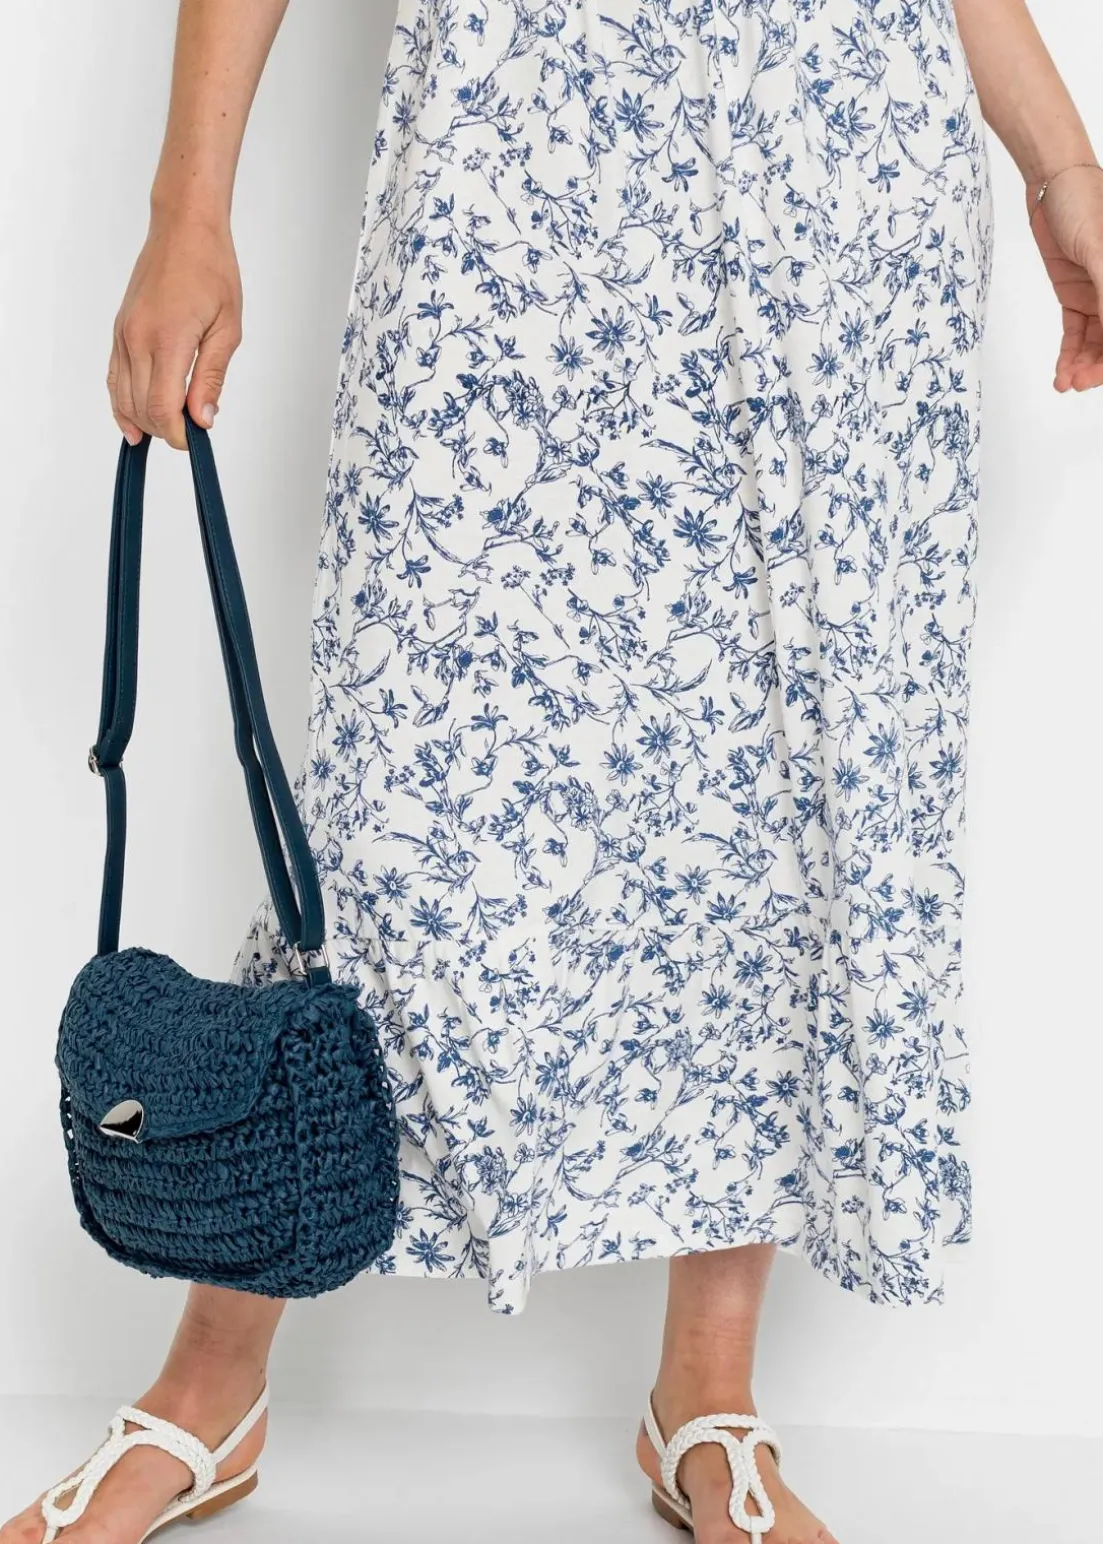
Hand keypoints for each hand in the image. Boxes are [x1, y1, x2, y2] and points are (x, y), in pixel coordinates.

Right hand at [108, 213, 242, 448]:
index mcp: (167, 339)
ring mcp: (124, 334)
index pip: (162, 406)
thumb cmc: (211, 270)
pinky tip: (134, 422)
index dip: (176, 433)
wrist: (184, 230)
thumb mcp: (227, 328)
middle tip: (190, 433)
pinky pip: (114, 377)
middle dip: (164, 430)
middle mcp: (137, 338)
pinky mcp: (120, 331)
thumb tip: (202, 418)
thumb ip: (211, 377)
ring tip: (168, 431)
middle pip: (141, 408)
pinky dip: (123, 403)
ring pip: (123, 397)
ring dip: (144, 421)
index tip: (194, 439)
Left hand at [1026, 163, 1102, 392]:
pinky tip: (1061, 374)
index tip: (1100, 376)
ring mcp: (1099, 293)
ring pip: (1096, 342)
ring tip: (1066, 384)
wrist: (1052, 182)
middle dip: (1099, 365)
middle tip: (1079, 383)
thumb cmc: (1084, 202)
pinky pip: (1076, 333)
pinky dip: (1069, 354)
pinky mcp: (1076, 294)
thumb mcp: (1099, 250)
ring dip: (1082, 365)